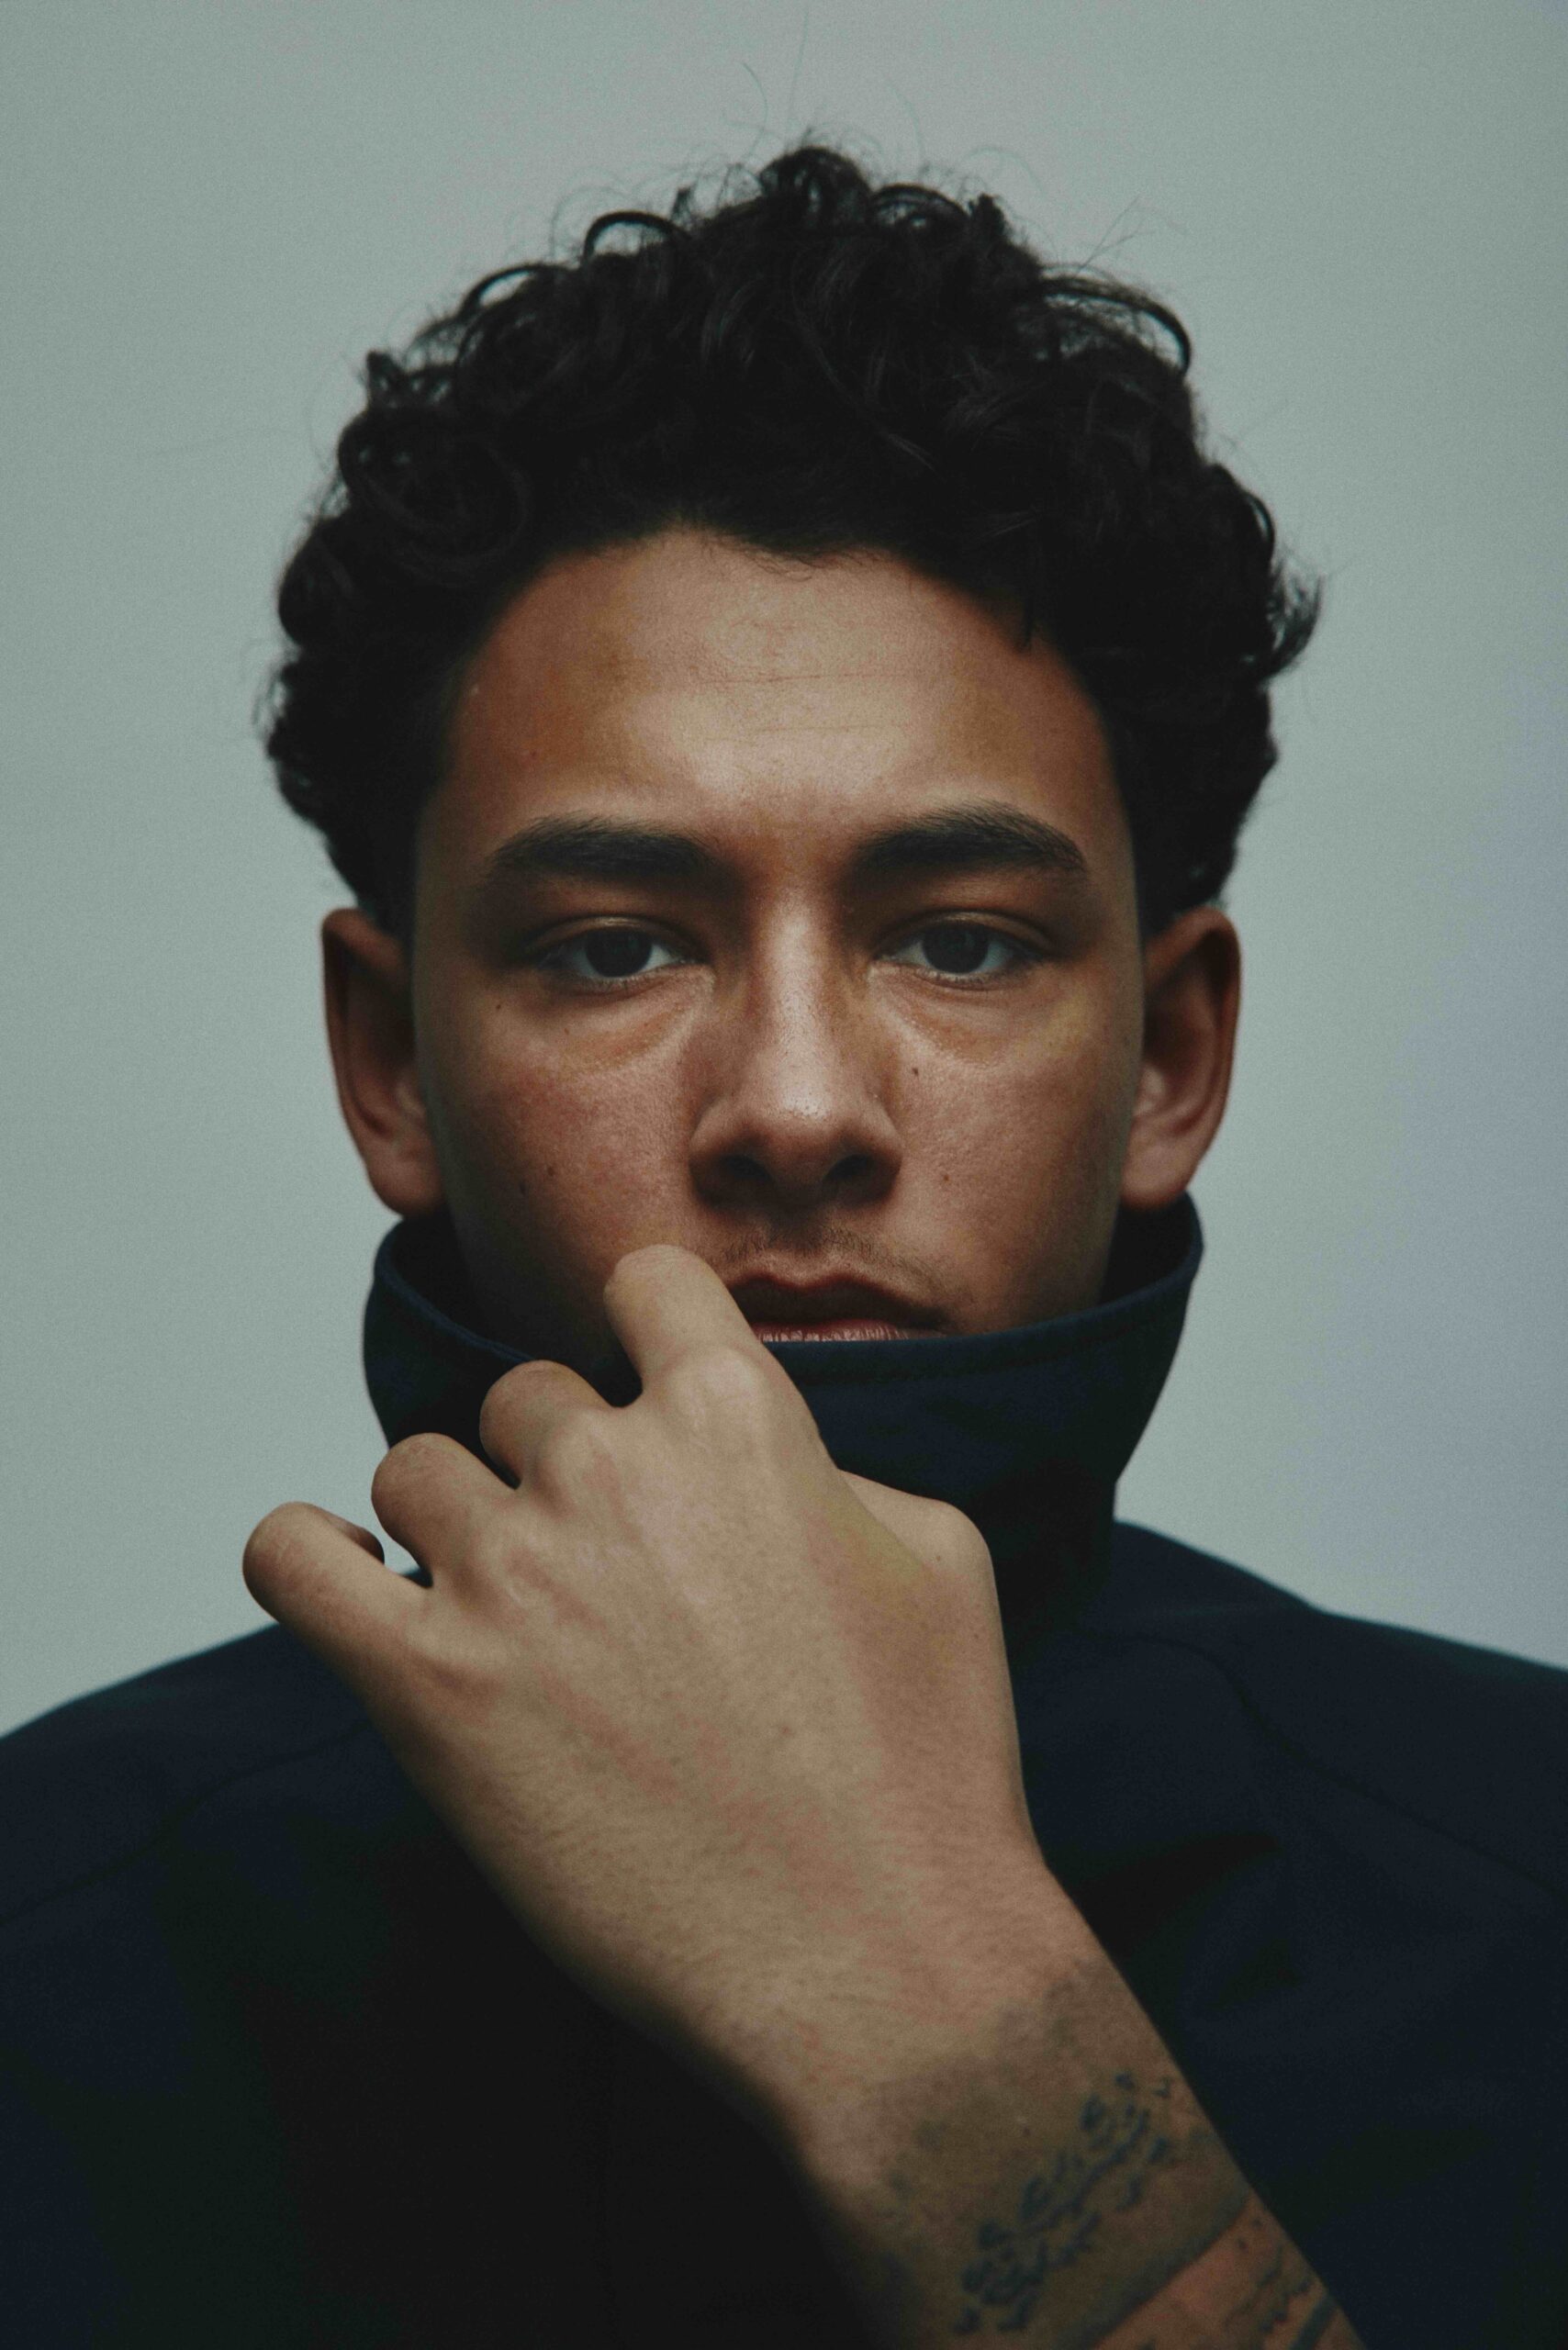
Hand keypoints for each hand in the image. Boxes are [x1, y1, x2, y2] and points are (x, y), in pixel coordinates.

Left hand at [243, 1245, 1057, 2127]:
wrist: (875, 1960)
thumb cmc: (923, 1769)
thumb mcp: (939, 1557)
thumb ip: (834, 1466)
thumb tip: (764, 1460)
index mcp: (734, 1416)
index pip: (645, 1281)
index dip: (649, 1330)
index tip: (645, 1391)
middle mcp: (607, 1467)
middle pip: (523, 1394)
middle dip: (559, 1467)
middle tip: (608, 1579)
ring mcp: (507, 1574)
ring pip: (415, 1469)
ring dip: (455, 1523)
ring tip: (508, 1611)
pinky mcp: (425, 1689)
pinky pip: (291, 1560)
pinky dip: (304, 1553)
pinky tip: (347, 1576)